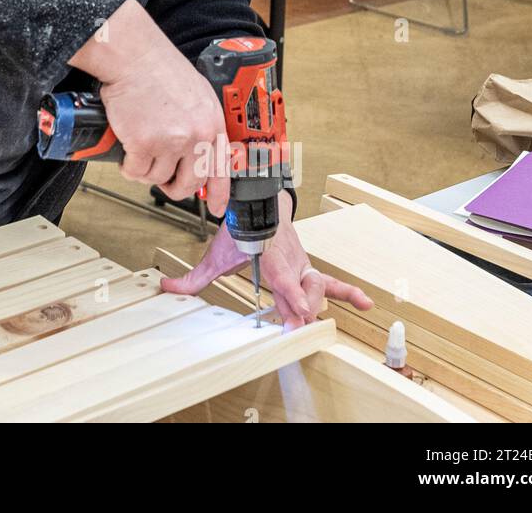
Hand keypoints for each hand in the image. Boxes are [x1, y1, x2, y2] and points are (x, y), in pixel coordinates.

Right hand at [69, 0, 229, 216]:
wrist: (134, 57)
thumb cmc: (158, 68)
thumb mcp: (195, 95)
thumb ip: (200, 123)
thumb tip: (195, 149)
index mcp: (212, 123)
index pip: (221, 168)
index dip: (217, 192)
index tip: (214, 207)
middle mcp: (197, 136)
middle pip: (188, 182)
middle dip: (171, 185)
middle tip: (159, 176)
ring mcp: (171, 142)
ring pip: (156, 178)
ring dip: (144, 169)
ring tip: (137, 148)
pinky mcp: (144, 144)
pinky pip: (135, 171)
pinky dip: (127, 165)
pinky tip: (126, 149)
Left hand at [160, 192, 373, 329]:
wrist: (259, 204)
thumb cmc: (240, 231)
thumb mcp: (215, 254)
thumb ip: (193, 277)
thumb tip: (165, 288)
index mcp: (269, 258)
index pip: (283, 278)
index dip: (290, 295)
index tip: (296, 313)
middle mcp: (290, 262)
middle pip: (302, 289)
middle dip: (301, 308)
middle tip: (296, 326)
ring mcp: (302, 266)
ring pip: (317, 288)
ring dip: (315, 304)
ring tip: (311, 320)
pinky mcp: (309, 269)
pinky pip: (333, 282)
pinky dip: (349, 292)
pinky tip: (366, 303)